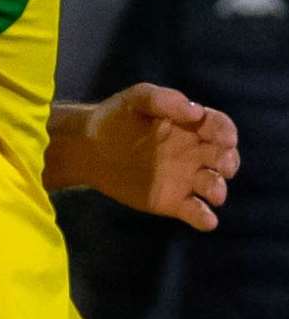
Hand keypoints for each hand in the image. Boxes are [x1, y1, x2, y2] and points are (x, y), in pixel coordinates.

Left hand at [77, 82, 239, 231]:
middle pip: (225, 158)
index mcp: (191, 126)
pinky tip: (205, 218)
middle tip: (221, 164)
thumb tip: (196, 111)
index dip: (226, 132)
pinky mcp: (174, 201)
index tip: (224, 138)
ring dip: (219, 189)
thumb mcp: (135, 100)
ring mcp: (186, 178)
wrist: (89, 148)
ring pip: (214, 186)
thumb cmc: (116, 118)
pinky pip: (197, 212)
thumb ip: (164, 100)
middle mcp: (195, 152)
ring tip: (212, 191)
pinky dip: (205, 218)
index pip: (220, 127)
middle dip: (229, 162)